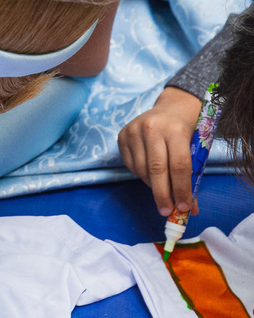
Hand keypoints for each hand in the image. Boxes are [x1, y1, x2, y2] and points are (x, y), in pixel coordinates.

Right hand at [118, 87, 202, 216]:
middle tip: (166, 211)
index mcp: (175, 130)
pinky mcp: (122, 135)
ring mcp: (133, 131)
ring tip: (161, 190)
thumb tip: (189, 209)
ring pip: (141, 169)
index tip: (183, 208)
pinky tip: (150, 174)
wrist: (171, 106)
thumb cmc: (187, 130)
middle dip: (162, 194)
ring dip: (152, 185)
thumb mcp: (195, 148)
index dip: (181, 189)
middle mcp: (152, 128)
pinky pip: (131, 164)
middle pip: (156, 169)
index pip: (179, 165)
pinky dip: (141, 175)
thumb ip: (191, 176)